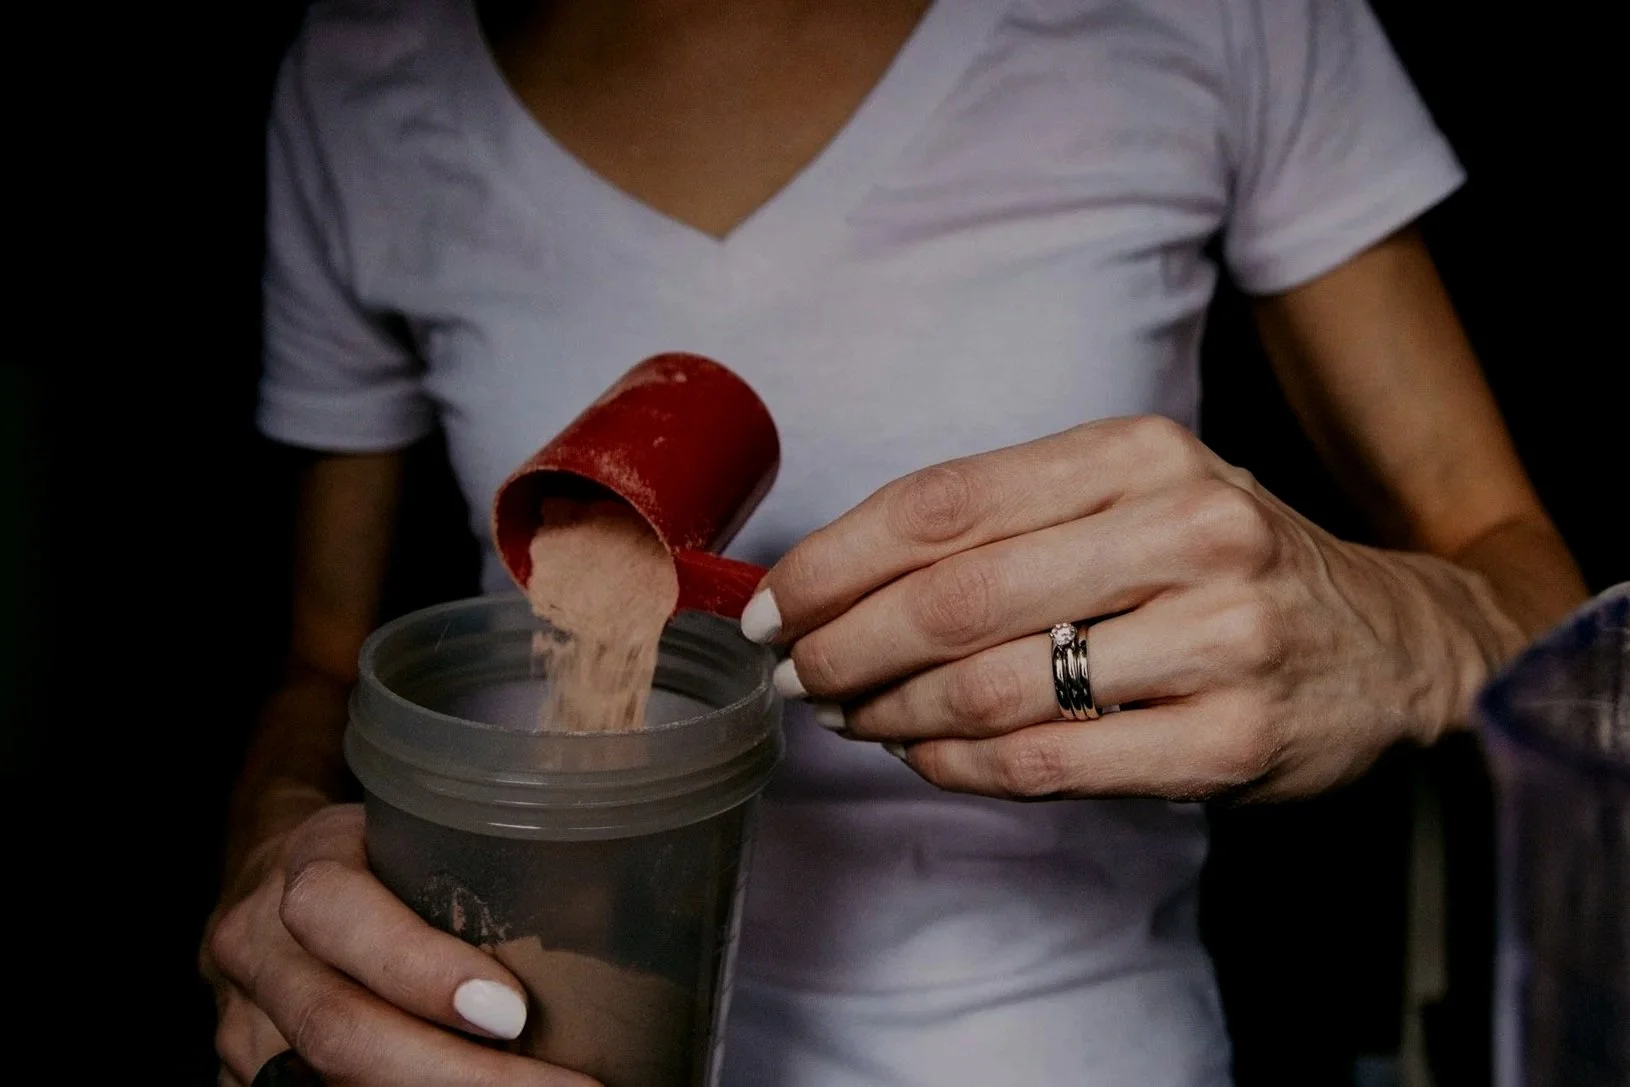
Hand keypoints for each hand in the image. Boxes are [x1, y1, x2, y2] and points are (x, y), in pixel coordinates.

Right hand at [203, 804, 598, 1086]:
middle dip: (457, 1076)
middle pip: (340, 1029)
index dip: (422, 972)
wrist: (281, 878)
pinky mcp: (258, 1072)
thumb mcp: (418, 827)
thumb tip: (622, 903)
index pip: (342, 916)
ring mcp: (250, 1022)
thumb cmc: (378, 850)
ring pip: (333, 1082)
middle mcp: (263, 948)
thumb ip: (483, 864)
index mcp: (307, 867)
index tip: (513, 1012)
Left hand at [743, 416, 1522, 801]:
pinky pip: (1049, 763)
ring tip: (848, 716)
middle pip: (952, 597)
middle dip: (842, 645)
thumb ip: (1005, 524)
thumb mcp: (1134, 499)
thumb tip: (839, 582)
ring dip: (891, 713)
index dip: (833, 560)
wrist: (1393, 648)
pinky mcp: (1231, 740)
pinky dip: (960, 767)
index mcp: (1141, 453)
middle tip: (793, 674)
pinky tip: (924, 756)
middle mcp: (1187, 529)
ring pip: (993, 687)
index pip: (942, 503)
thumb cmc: (1226, 567)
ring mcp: (1218, 637)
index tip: (773, 603)